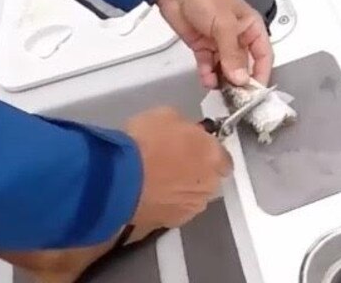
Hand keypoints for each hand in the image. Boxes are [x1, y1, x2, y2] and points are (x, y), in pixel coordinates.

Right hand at [125, 107, 230, 229]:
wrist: (117, 179)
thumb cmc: (144, 142)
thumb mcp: (167, 116)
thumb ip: (186, 128)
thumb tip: (187, 134)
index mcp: (214, 156)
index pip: (223, 158)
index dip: (207, 152)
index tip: (194, 148)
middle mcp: (210, 184)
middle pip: (210, 179)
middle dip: (197, 172)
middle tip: (173, 162)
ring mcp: (191, 207)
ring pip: (193, 197)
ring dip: (182, 190)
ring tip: (158, 181)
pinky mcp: (170, 223)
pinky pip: (173, 210)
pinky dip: (166, 204)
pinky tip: (149, 195)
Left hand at [154, 0, 272, 87]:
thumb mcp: (224, 24)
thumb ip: (232, 53)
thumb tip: (241, 77)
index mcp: (250, 25)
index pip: (263, 55)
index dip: (261, 73)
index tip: (255, 91)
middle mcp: (237, 35)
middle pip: (244, 65)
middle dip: (240, 80)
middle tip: (236, 96)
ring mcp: (219, 42)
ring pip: (226, 68)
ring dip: (223, 80)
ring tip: (220, 91)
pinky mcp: (203, 46)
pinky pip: (209, 66)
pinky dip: (208, 75)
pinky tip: (207, 80)